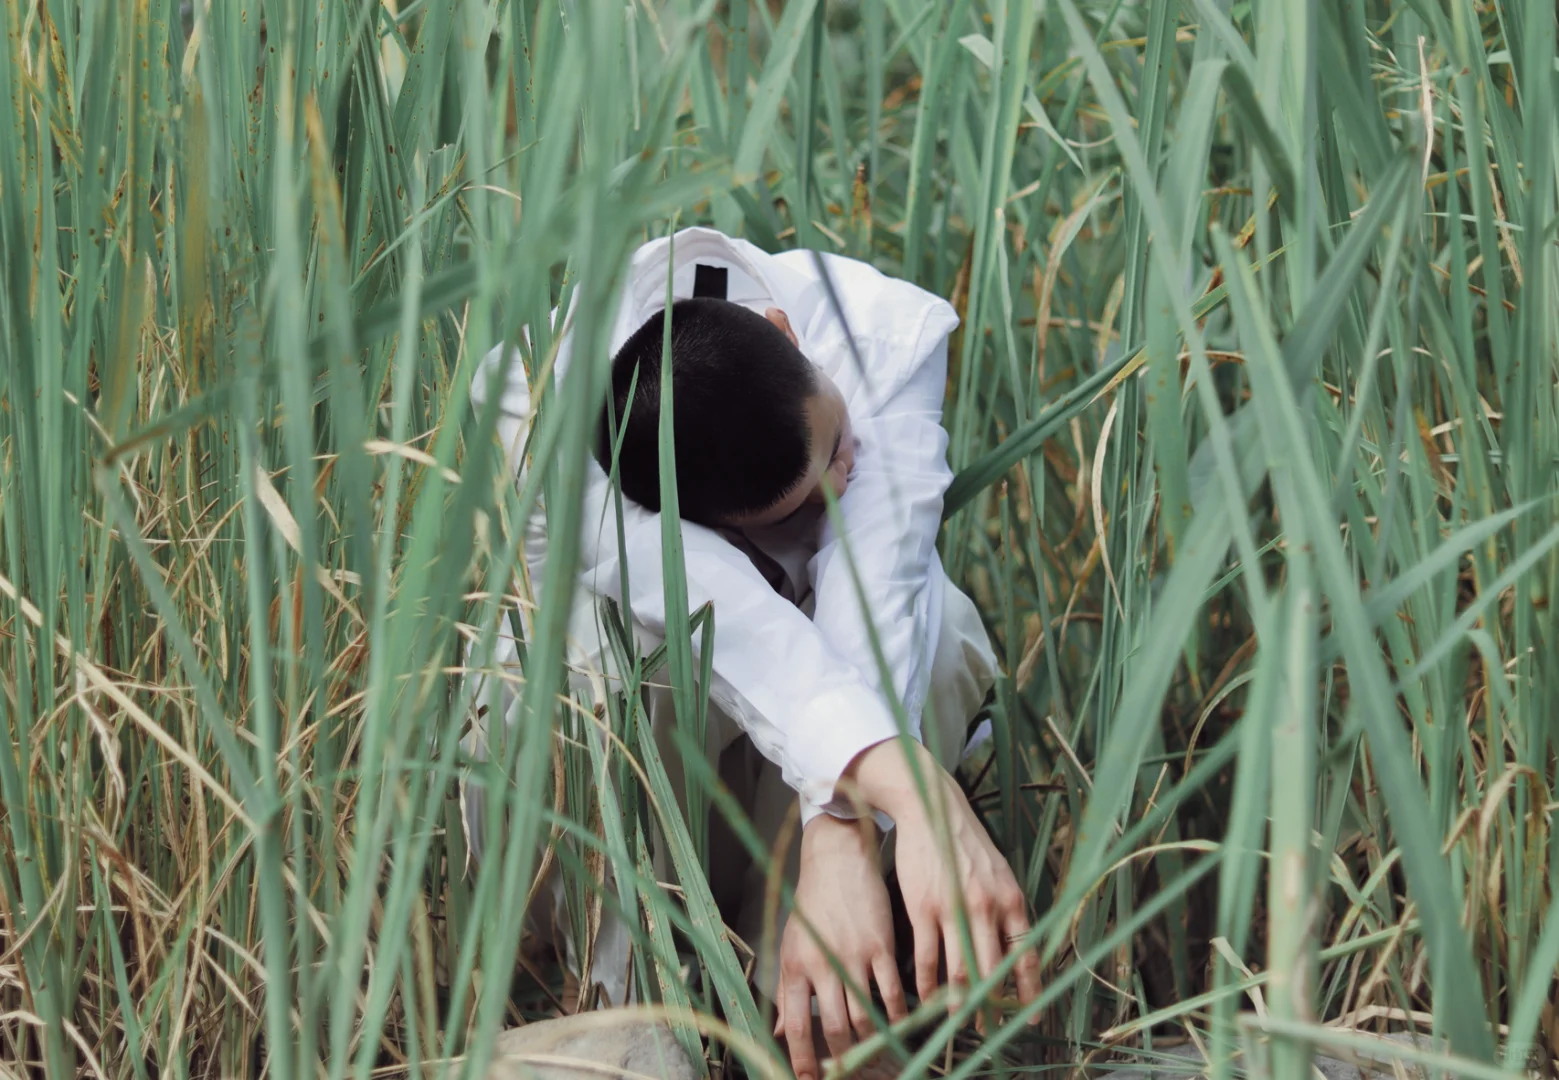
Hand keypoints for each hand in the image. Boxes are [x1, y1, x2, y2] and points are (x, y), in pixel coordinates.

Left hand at [774, 814, 907, 1079]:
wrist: (837, 858)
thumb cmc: (812, 902)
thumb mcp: (792, 943)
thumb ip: (789, 988)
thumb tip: (779, 1031)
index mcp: (795, 966)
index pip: (795, 1026)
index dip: (803, 1061)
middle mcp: (821, 965)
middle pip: (833, 1029)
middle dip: (843, 1059)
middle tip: (852, 1072)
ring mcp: (853, 956)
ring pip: (864, 1016)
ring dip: (872, 1041)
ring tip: (877, 1053)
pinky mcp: (880, 946)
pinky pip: (891, 993)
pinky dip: (896, 1015)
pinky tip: (900, 1025)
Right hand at [846, 739, 1040, 1020]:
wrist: (932, 808)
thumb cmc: (965, 842)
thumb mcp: (998, 872)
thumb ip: (1007, 908)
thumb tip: (1016, 947)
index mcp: (1010, 899)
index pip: (1025, 956)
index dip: (1028, 991)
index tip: (1031, 1016)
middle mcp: (987, 907)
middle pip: (993, 971)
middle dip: (992, 1006)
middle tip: (990, 1030)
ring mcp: (955, 909)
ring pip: (960, 970)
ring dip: (958, 1003)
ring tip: (957, 1022)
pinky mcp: (924, 907)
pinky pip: (927, 956)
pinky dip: (926, 983)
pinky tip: (924, 997)